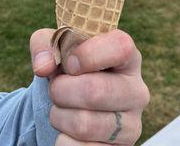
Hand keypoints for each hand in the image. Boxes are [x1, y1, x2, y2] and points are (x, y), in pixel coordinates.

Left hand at [30, 29, 149, 144]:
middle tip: (57, 87)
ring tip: (62, 107)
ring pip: (84, 125)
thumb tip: (43, 66)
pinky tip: (69, 129)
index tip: (70, 62)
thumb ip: (45, 44)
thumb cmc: (68, 66)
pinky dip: (62, 140)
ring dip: (59, 115)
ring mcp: (131, 125)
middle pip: (94, 91)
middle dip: (61, 89)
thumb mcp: (55, 46)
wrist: (71, 101)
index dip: (89, 54)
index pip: (120, 47)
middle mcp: (136, 90)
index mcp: (127, 57)